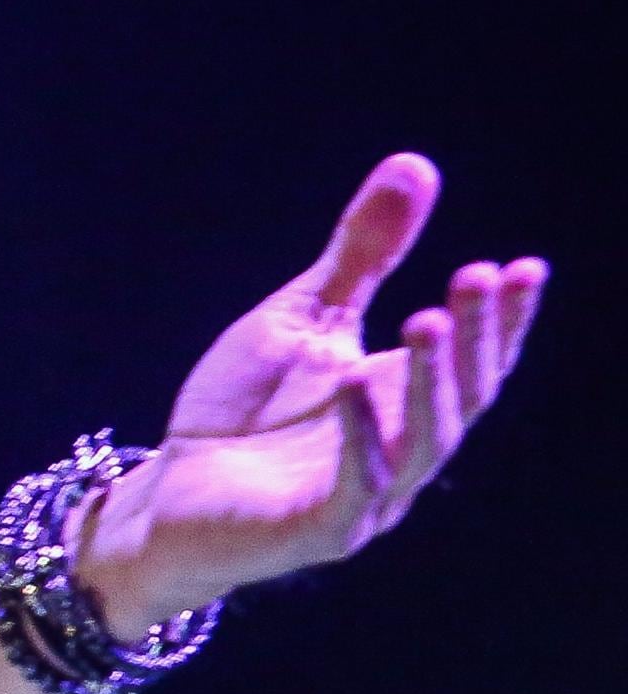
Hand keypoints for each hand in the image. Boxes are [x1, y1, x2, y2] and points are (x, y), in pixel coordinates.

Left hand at [85, 154, 547, 631]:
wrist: (168, 495)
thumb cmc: (241, 411)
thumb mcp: (303, 318)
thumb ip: (361, 255)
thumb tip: (416, 164)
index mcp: (404, 399)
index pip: (474, 359)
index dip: (505, 319)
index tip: (524, 268)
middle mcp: (401, 449)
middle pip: (460, 395)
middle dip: (476, 337)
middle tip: (481, 276)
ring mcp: (368, 496)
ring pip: (421, 443)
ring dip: (428, 382)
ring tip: (428, 319)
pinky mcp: (319, 529)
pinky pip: (352, 486)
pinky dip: (359, 437)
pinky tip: (355, 384)